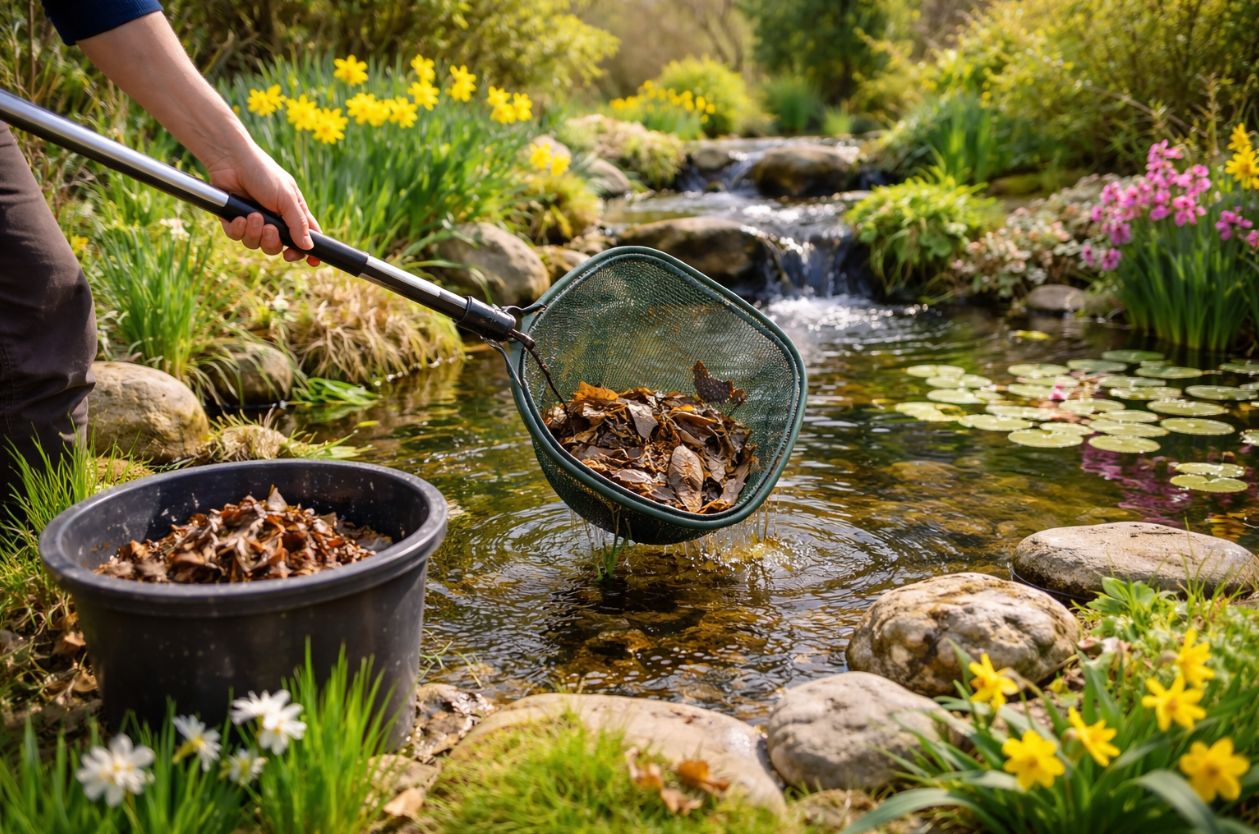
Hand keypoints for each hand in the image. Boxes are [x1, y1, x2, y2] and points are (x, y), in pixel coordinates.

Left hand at [206, 142, 320, 265]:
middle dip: (273, 243)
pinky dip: (238, 229)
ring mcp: (253, 222)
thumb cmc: (264, 174)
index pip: (304, 239)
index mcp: (291, 214)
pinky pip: (237, 237)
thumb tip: (309, 247)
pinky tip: (239, 217)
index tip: (310, 262)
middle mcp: (273, 220)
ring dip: (254, 233)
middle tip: (270, 229)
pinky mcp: (233, 220)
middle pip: (277, 248)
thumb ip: (299, 224)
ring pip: (256, 245)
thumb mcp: (287, 199)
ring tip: (253, 215)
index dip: (306, 252)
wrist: (232, 160)